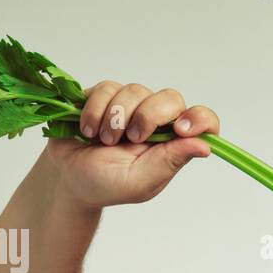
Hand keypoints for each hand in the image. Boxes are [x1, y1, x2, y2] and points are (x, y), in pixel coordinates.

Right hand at [44, 81, 220, 207]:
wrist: (67, 178)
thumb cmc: (105, 185)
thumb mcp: (141, 181)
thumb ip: (171, 161)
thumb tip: (205, 147)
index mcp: (172, 144)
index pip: (202, 122)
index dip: (199, 119)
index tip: (181, 129)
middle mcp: (156, 121)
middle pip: (170, 98)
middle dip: (148, 116)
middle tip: (131, 139)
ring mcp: (131, 106)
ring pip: (135, 90)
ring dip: (116, 117)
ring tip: (104, 140)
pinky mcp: (105, 96)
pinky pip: (107, 87)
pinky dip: (95, 110)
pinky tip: (88, 130)